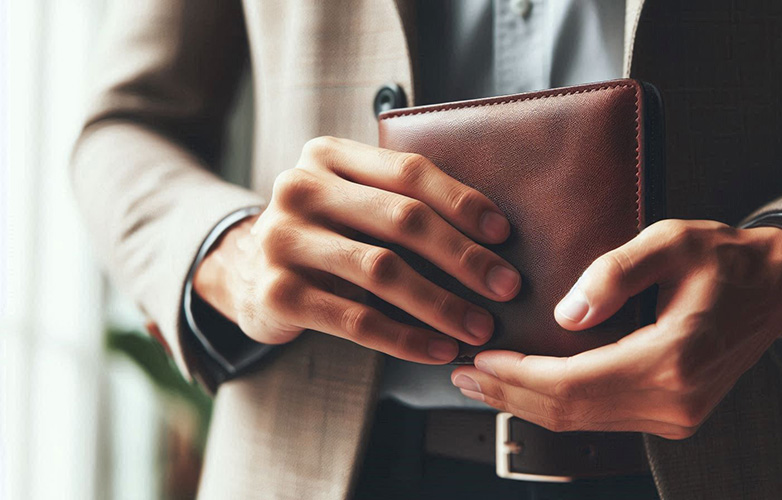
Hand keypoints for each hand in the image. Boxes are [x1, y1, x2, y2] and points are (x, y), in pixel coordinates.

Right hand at [193, 137, 520, 363]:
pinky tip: (439, 350)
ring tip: (480, 327)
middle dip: (464, 257)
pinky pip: (357, 320)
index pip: (408, 170)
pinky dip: (406, 339)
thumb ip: (400, 200)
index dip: (462, 201)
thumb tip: (493, 238)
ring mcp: (284, 241)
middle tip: (506, 286)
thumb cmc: (324, 235)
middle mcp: (300, 189)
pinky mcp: (278, 294)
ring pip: (382, 272)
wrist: (247, 275)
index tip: (503, 234)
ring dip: (442, 304)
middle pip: (401, 219)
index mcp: (327, 155)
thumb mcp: (350, 200)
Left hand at [451, 220, 781, 437]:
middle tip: (463, 375)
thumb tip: (565, 314)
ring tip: (484, 382)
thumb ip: (615, 272)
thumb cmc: (726, 258)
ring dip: (528, 404)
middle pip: (570, 412)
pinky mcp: (675, 415)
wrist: (777, 286)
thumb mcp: (672, 241)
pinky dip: (558, 406)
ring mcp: (677, 416)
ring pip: (582, 422)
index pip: (573, 383)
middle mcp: (674, 400)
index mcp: (672, 359)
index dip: (518, 375)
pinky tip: (529, 389)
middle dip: (510, 393)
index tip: (477, 357)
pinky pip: (602, 418)